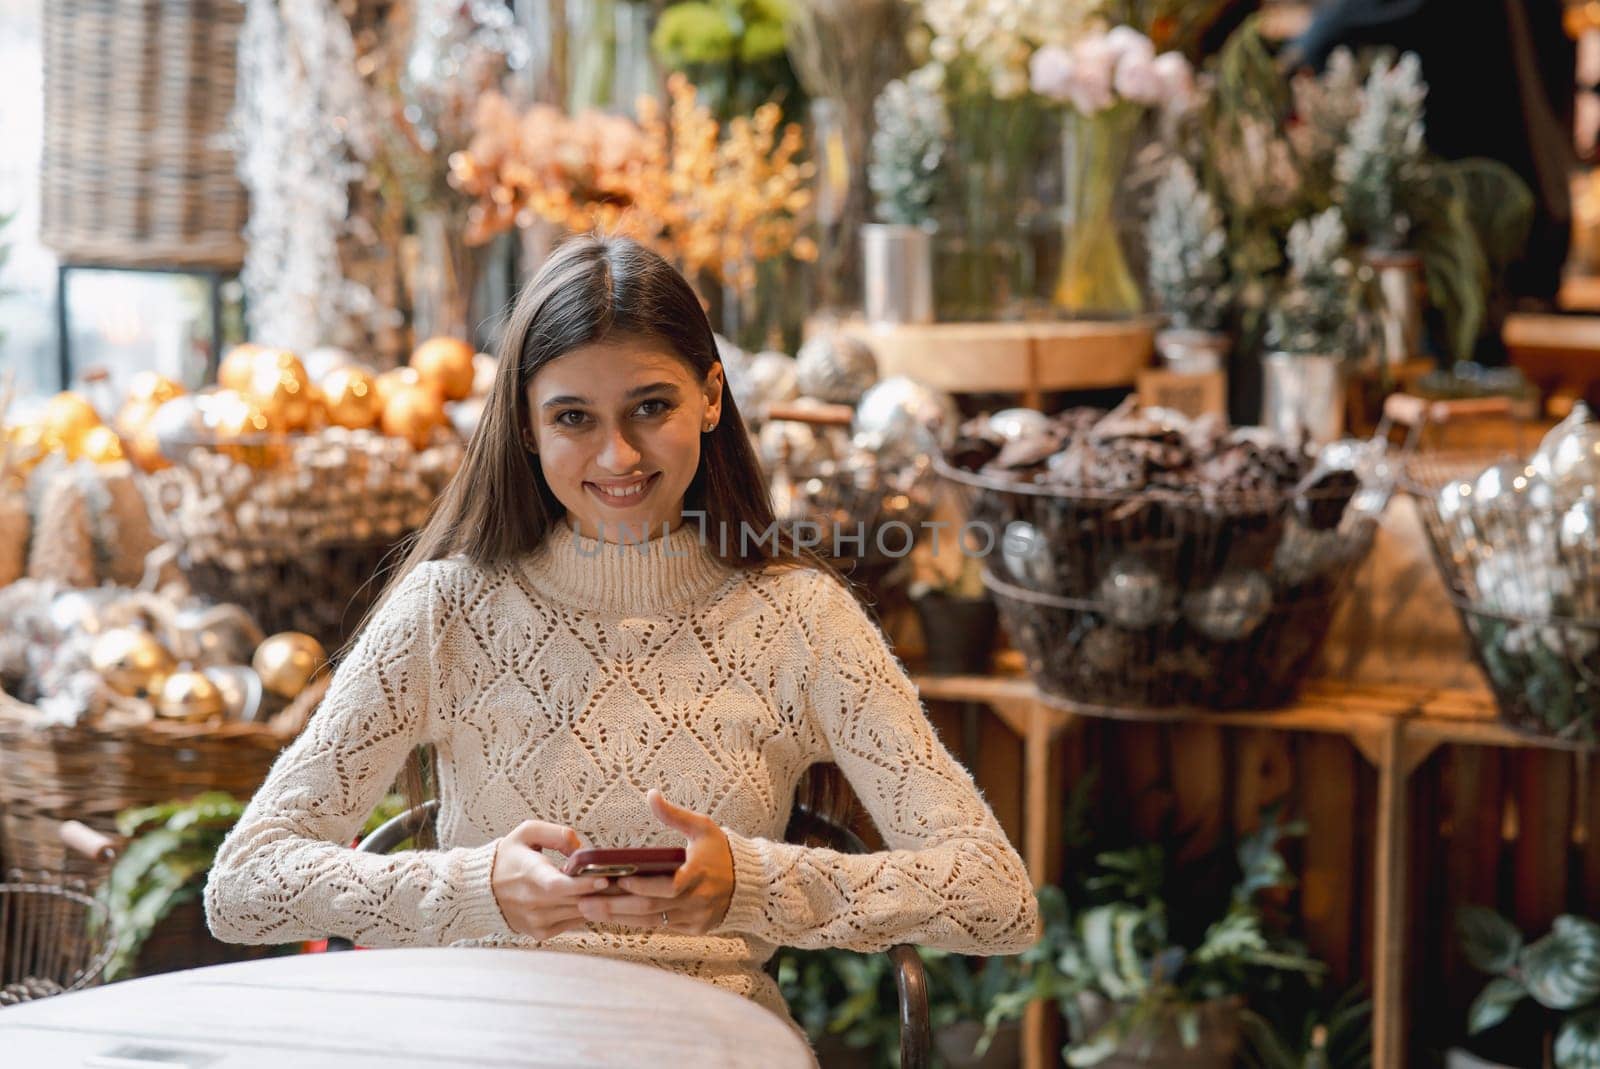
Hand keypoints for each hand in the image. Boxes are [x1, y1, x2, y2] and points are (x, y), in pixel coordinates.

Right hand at [490, 820, 609, 940]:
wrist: (481, 889)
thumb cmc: (509, 856)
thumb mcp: (528, 832)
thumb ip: (557, 834)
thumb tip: (581, 850)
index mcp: (529, 874)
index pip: (558, 885)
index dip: (583, 884)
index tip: (605, 878)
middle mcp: (532, 902)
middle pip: (576, 901)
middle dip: (603, 892)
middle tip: (625, 882)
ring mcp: (536, 920)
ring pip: (578, 914)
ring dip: (598, 903)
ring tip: (617, 890)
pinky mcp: (540, 932)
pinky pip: (572, 923)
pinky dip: (585, 912)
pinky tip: (592, 899)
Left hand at [577, 789, 733, 935]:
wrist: (750, 883)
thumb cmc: (722, 851)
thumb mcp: (702, 827)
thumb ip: (674, 815)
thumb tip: (651, 794)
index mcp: (698, 875)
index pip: (667, 886)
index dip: (642, 886)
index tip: (618, 880)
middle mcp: (696, 901)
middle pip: (650, 908)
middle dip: (616, 906)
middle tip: (586, 902)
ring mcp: (694, 918)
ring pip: (650, 921)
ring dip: (619, 918)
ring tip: (590, 911)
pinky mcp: (693, 929)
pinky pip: (659, 927)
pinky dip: (635, 923)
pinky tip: (613, 917)